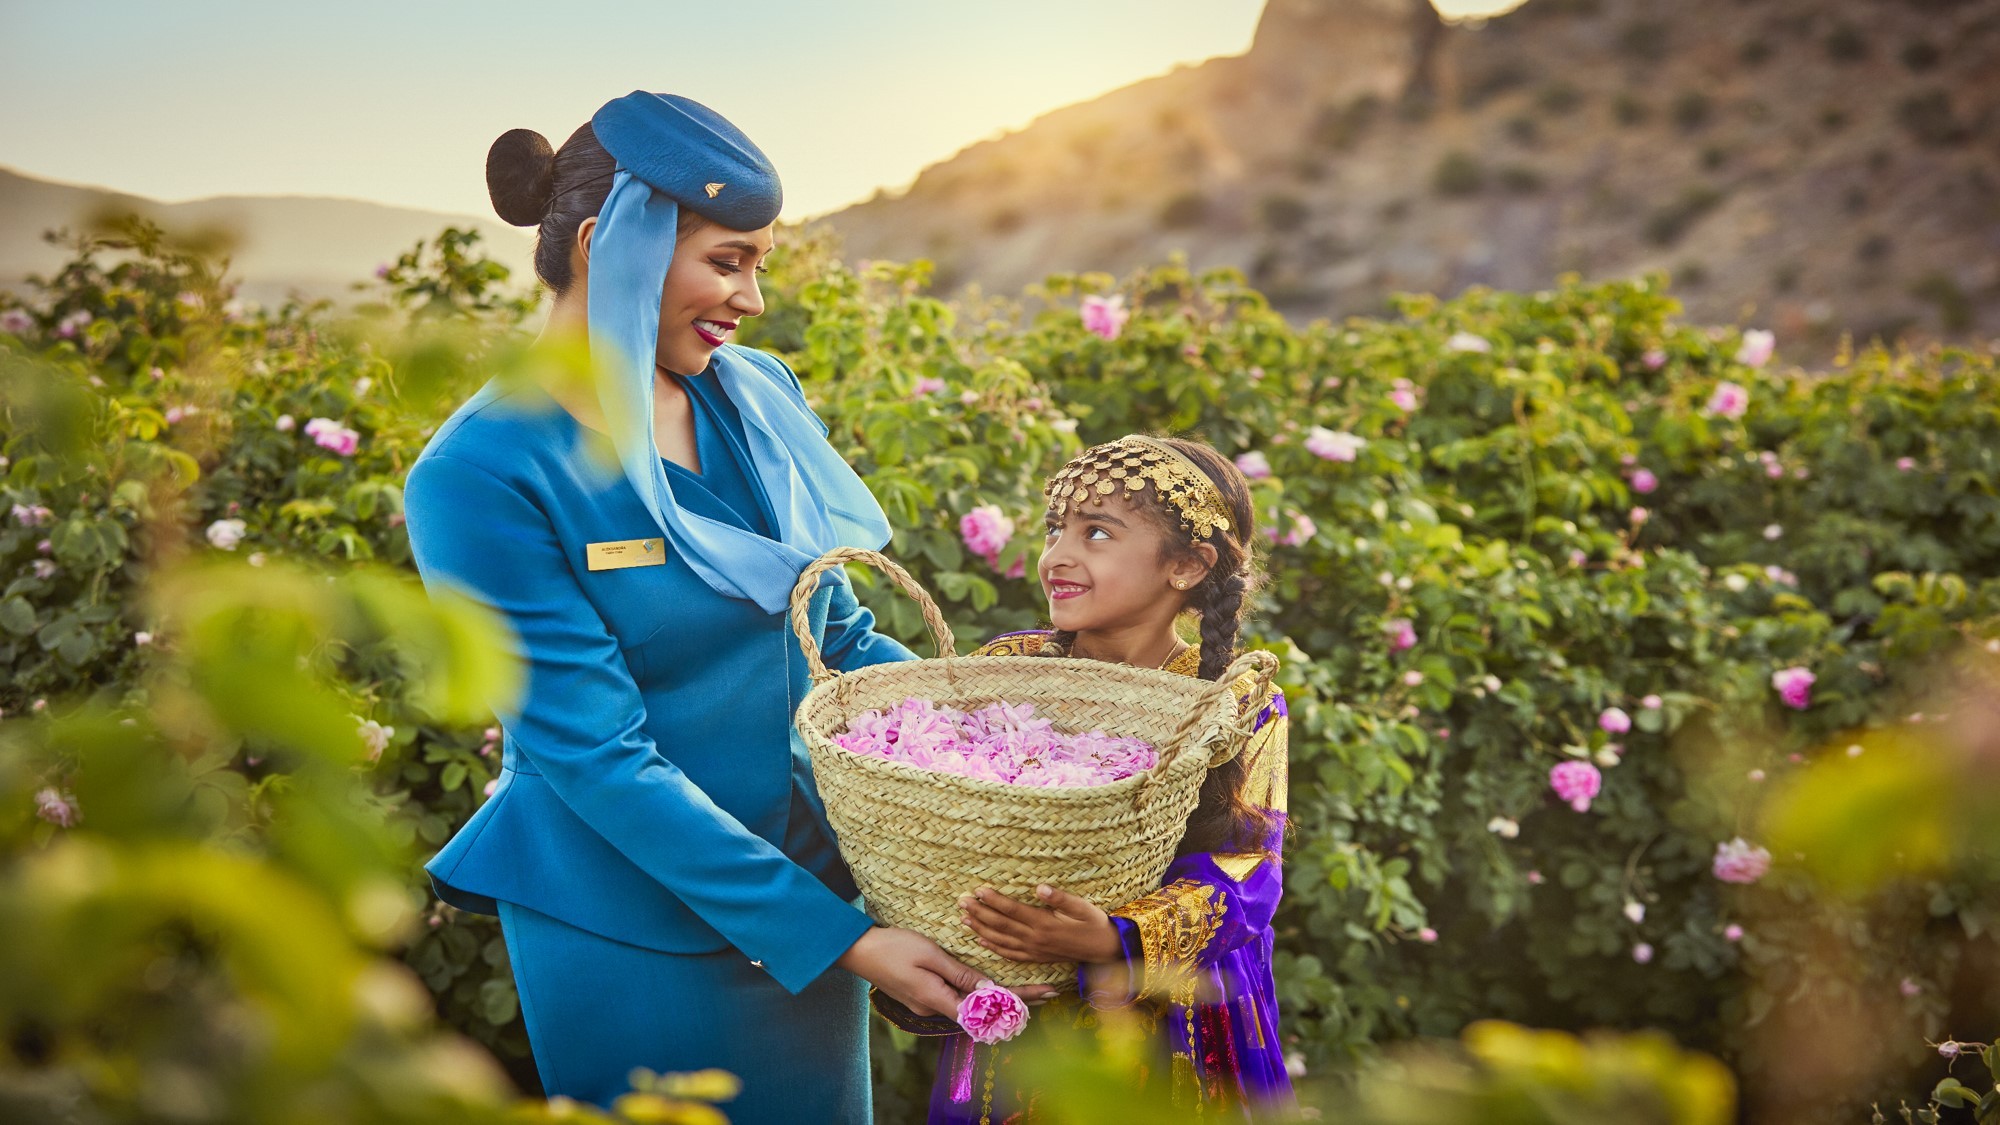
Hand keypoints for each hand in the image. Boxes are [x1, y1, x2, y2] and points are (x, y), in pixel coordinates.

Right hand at [835, 926, 1056, 1017]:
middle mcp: (936, 1008)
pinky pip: (958, 999)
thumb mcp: (929, 955)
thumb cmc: (892, 947)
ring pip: (972, 1006)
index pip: (986, 1008)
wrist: (857, 951)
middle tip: (1048, 992)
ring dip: (1000, 999)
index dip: (1017, 1003)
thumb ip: (959, 974)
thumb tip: (989, 990)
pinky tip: (992, 990)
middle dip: (1017, 1002)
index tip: (1043, 995)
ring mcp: (928, 1005)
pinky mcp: (924, 997)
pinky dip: (980, 995)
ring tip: (1030, 992)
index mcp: (938, 999)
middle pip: (983, 1010)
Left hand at [960, 884, 1122, 964]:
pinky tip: (981, 940)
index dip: (994, 900)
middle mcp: (1035, 939)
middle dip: (979, 913)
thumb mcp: (1082, 907)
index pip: (1012, 910)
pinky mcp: (1035, 957)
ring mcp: (1034, 950)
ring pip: (1001, 940)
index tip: (978, 889)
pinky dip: (993, 947)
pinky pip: (1009, 954)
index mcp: (1044, 924)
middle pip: (1001, 925)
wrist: (1103, 950)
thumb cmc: (1093, 923)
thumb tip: (1039, 887)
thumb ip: (1060, 898)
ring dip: (980, 929)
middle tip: (961, 901)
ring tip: (963, 919)